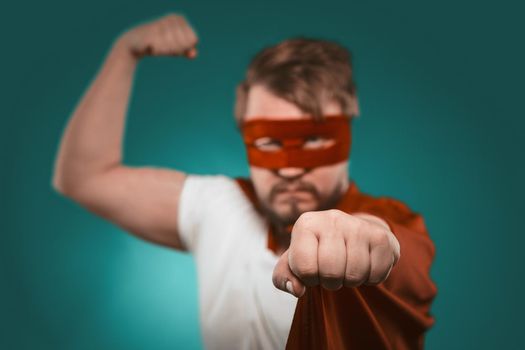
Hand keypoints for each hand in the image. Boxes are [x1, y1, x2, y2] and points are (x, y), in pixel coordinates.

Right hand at [117, 13, 198, 58]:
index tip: (175, 45)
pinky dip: (159, 51)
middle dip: (177, 50)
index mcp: (180, 18)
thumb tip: (194, 55)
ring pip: (175, 46)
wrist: (135, 42)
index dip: (185, 48)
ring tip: (158, 46)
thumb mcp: (176, 47)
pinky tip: (152, 47)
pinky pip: (164, 48)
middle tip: (165, 47)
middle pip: (185, 44)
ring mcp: (162, 24)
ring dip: (167, 51)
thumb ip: (187, 50)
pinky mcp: (152, 32)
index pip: (193, 40)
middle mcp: (171, 18)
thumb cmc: (158, 43)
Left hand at [272, 210, 400, 296]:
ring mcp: (357, 225)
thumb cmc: (318, 252)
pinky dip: (371, 279)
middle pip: (331, 272)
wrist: (353, 234)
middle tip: (332, 274)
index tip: (312, 271)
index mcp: (306, 223)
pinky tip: (365, 266)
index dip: (308, 278)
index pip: (303, 267)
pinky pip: (377, 274)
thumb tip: (297, 289)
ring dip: (351, 281)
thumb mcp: (294, 262)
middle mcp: (331, 219)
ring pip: (355, 274)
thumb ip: (283, 277)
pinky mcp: (380, 236)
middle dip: (331, 282)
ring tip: (347, 269)